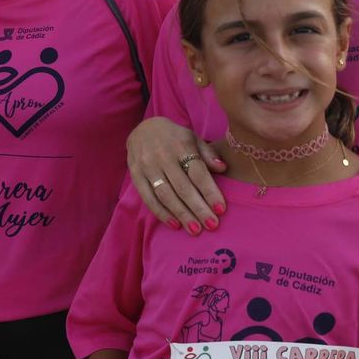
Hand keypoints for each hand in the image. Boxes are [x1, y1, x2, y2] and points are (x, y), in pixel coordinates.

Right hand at [127, 117, 226, 232]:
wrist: (142, 128)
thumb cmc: (174, 137)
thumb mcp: (192, 138)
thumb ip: (207, 153)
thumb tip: (223, 168)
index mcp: (181, 146)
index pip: (197, 172)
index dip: (210, 191)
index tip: (221, 209)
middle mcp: (163, 157)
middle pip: (183, 187)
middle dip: (198, 208)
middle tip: (212, 225)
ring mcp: (148, 167)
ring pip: (166, 195)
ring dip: (182, 214)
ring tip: (195, 230)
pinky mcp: (136, 175)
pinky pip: (148, 198)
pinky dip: (161, 213)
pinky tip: (174, 224)